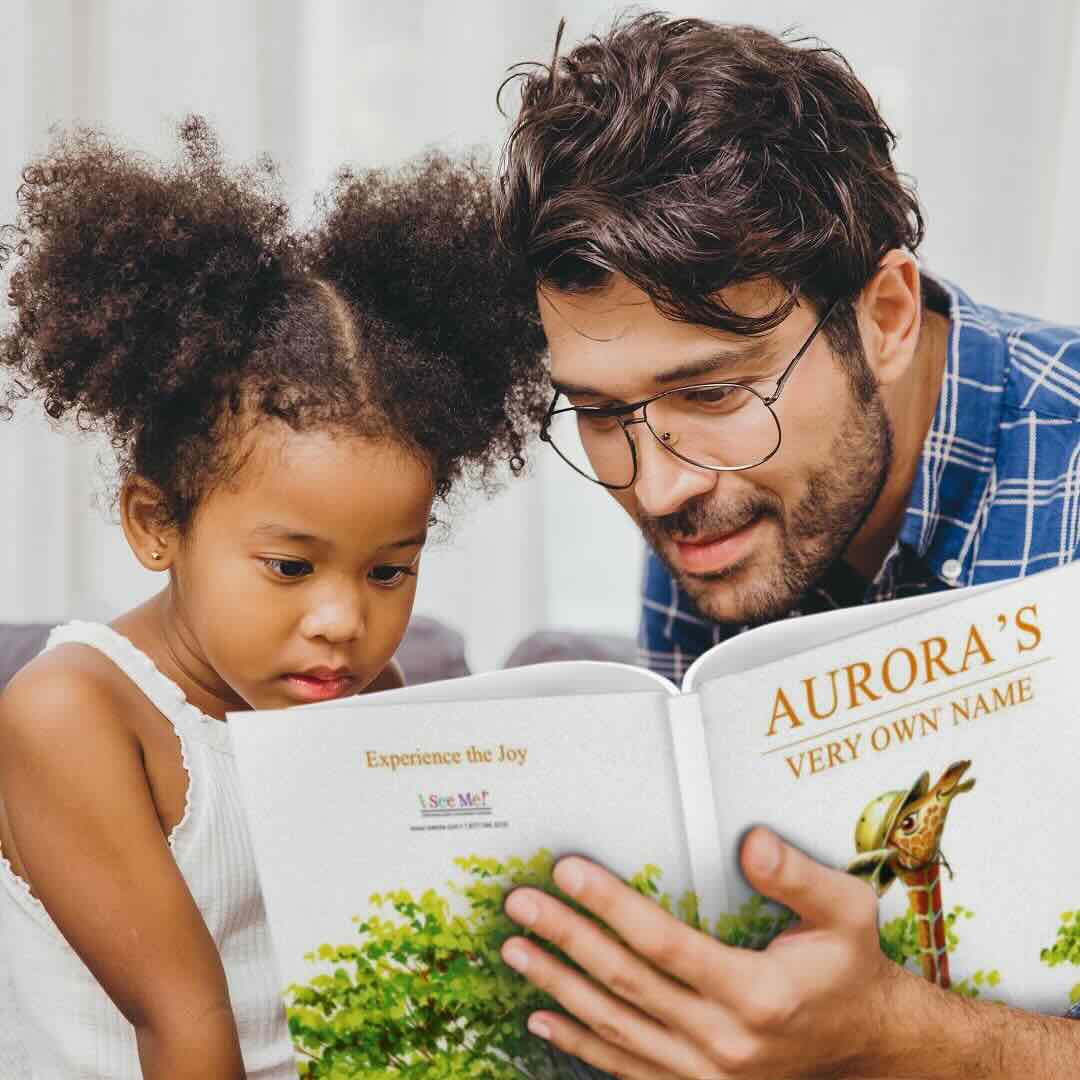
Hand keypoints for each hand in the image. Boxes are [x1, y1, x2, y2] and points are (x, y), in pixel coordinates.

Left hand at [500, 826, 906, 1078]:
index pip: (663, 943)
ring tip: (515, 948)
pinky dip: (578, 1044)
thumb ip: (797, 876)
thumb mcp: (846, 912)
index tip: (567, 871)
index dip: (610, 904)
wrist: (865, 1044)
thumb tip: (750, 842)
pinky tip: (542, 1018)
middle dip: (566, 937)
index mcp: (756, 993)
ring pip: (614, 1026)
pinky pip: (624, 1067)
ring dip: (558, 986)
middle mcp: (724, 1041)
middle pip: (624, 981)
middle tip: (520, 903)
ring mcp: (705, 1073)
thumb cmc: (849, 968)